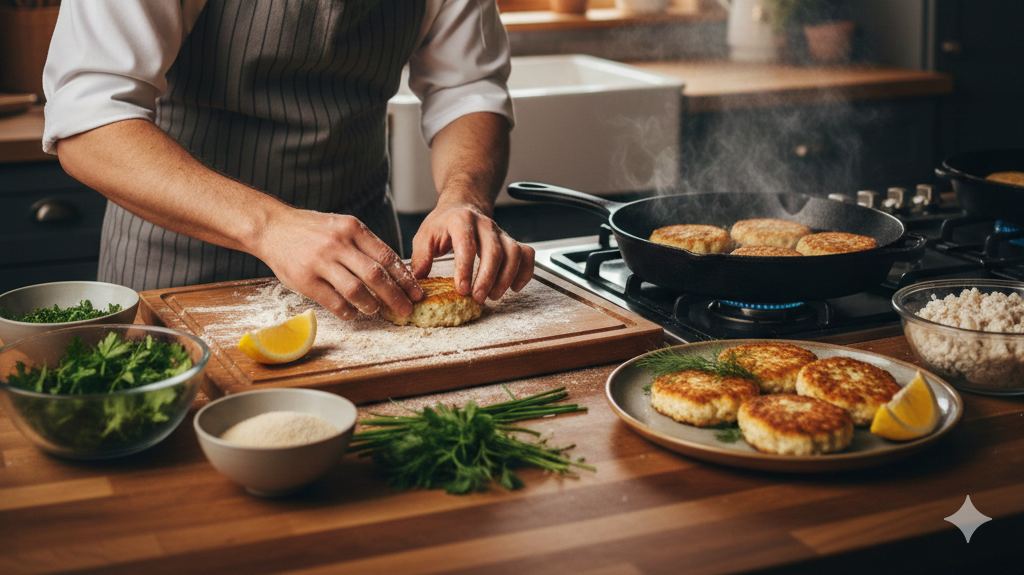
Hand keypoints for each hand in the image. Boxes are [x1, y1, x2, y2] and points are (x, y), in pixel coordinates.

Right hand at [258, 209, 422, 319]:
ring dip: (371, 305)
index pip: (387, 256)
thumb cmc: (311, 230)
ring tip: (375, 309)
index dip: (405, 278)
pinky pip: (334, 302)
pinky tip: (352, 313)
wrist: (272, 227)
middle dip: (396, 296)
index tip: (416, 292)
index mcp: (352, 228)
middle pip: (376, 275)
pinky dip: (348, 311)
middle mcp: (338, 244)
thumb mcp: (341, 226)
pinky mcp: (305, 280)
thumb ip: (364, 245)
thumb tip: (395, 271)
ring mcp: (320, 262)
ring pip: (356, 291)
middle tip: (406, 309)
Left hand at [410, 202, 533, 303]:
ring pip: (514, 253)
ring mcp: (501, 233)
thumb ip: (421, 256)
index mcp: (461, 220)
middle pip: (495, 251)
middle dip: (488, 278)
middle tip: (477, 297)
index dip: (465, 269)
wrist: (462, 206)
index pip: (467, 245)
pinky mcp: (512, 241)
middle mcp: (485, 224)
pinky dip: (525, 272)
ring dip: (506, 278)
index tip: (462, 289)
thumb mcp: (425, 235)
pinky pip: (527, 255)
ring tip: (493, 296)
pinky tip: (513, 287)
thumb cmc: (443, 224)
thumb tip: (418, 279)